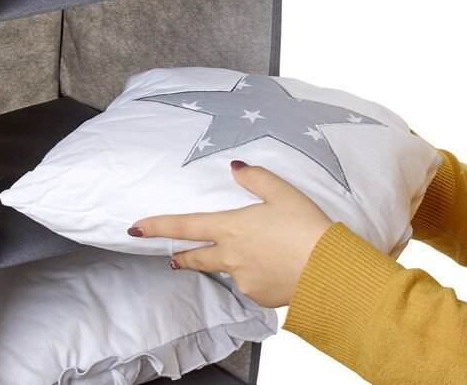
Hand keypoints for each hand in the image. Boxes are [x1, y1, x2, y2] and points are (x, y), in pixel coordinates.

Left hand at [128, 161, 331, 307]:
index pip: (184, 226)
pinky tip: (278, 270)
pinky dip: (258, 277)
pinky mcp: (259, 297)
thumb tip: (235, 168)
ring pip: (229, 270)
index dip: (156, 226)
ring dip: (234, 264)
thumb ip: (256, 179)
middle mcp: (230, 256)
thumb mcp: (284, 193)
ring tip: (262, 255)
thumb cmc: (309, 228)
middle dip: (182, 257)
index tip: (135, 228)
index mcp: (231, 228)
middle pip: (196, 258)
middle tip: (174, 259)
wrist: (331, 271)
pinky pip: (251, 285)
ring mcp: (243, 279)